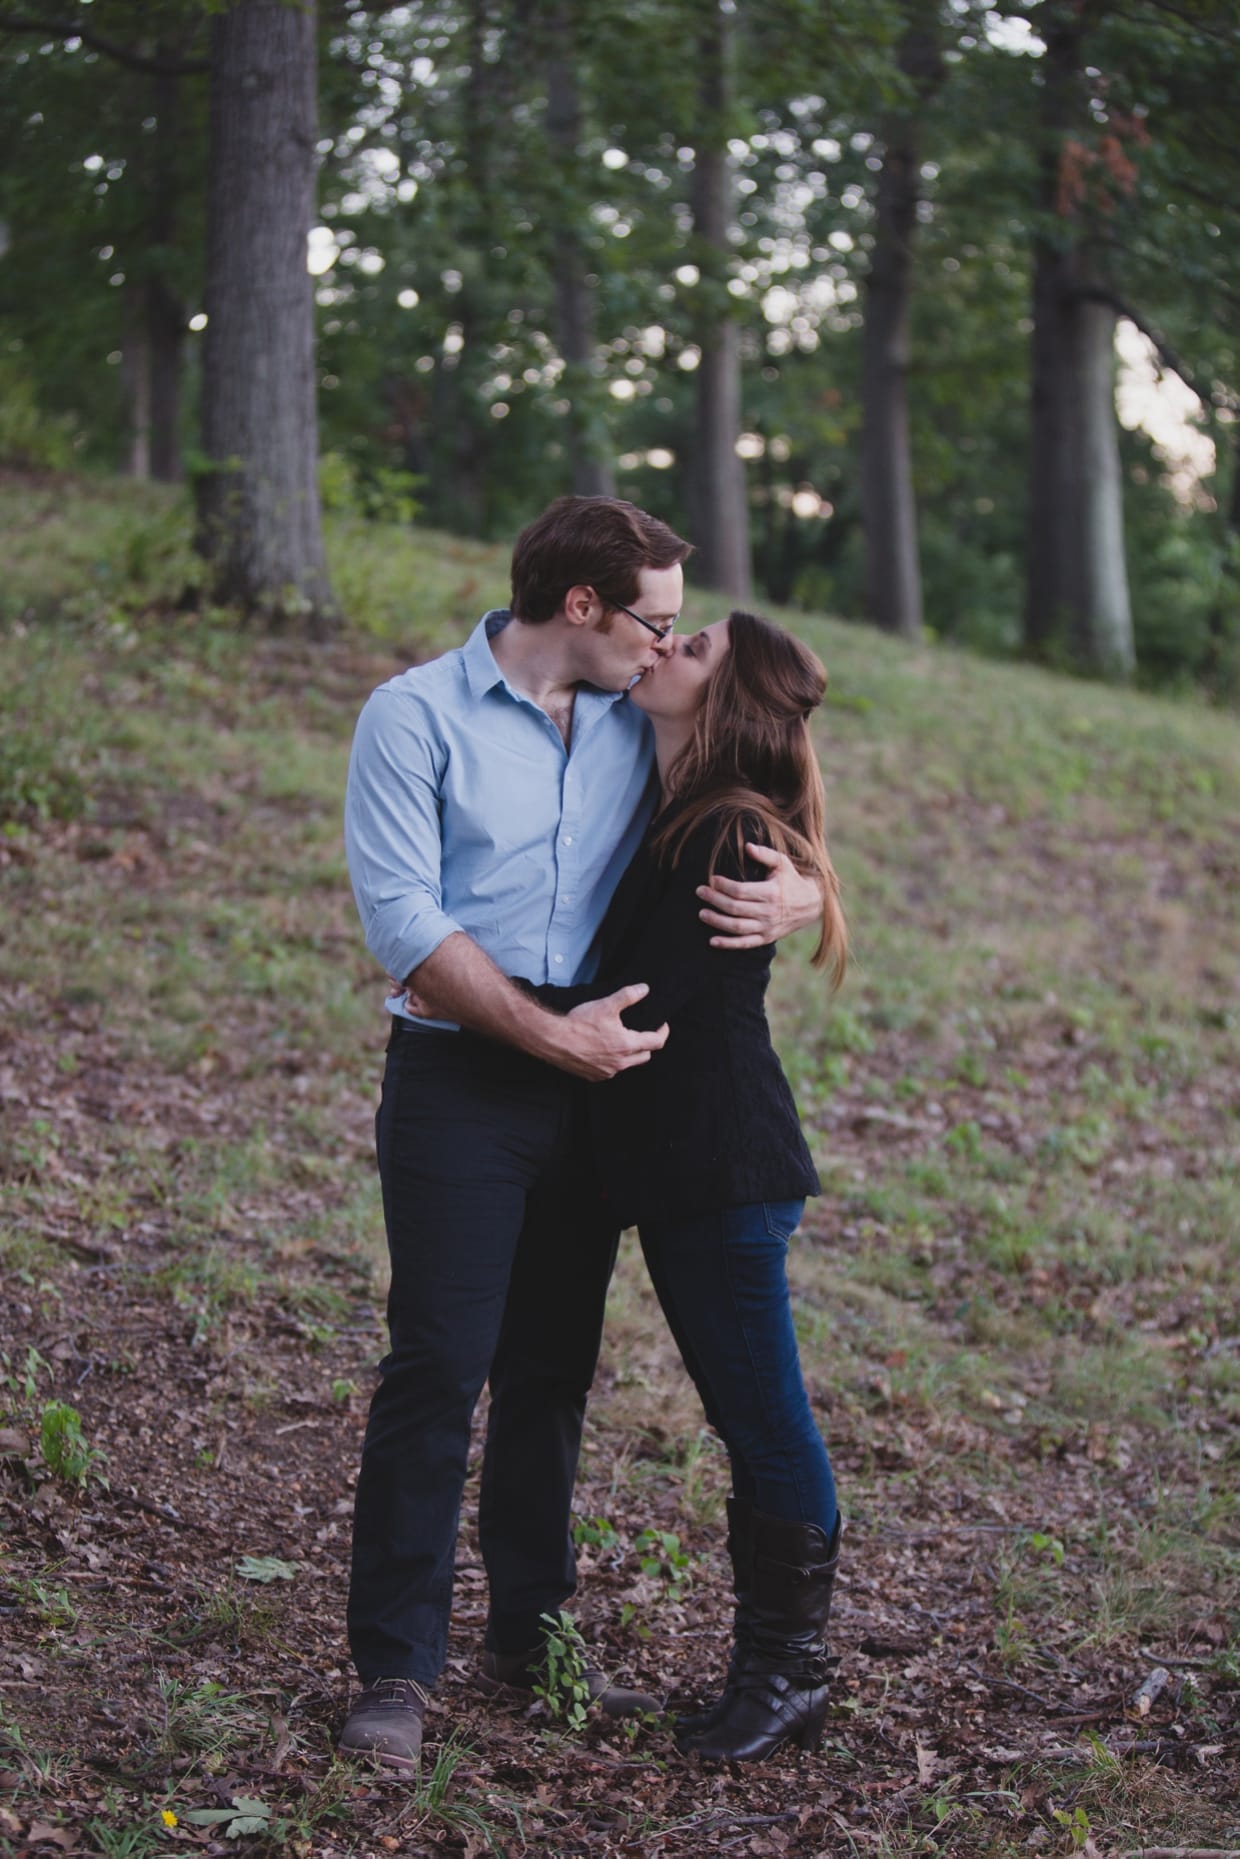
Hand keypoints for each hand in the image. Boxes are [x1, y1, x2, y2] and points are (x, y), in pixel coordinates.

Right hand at [551, 984, 668, 1081]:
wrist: (554, 1040)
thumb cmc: (579, 1024)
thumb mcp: (606, 1005)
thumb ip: (628, 996)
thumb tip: (645, 989)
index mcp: (627, 1045)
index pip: (656, 1042)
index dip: (663, 1032)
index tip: (661, 1025)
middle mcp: (620, 1063)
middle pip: (645, 1056)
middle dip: (647, 1044)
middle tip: (642, 1032)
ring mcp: (607, 1072)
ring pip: (628, 1065)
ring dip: (629, 1054)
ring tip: (621, 1040)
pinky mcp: (594, 1076)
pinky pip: (611, 1071)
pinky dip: (612, 1061)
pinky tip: (604, 1050)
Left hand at [697, 844, 823, 948]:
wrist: (811, 904)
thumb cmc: (792, 879)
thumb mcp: (782, 863)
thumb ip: (765, 854)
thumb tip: (747, 846)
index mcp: (771, 892)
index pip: (740, 891)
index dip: (723, 886)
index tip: (712, 879)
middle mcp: (768, 912)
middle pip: (734, 908)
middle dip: (714, 900)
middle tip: (700, 892)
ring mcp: (767, 927)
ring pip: (737, 927)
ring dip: (717, 921)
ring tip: (702, 913)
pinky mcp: (766, 938)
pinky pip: (745, 944)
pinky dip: (728, 944)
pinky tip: (713, 941)